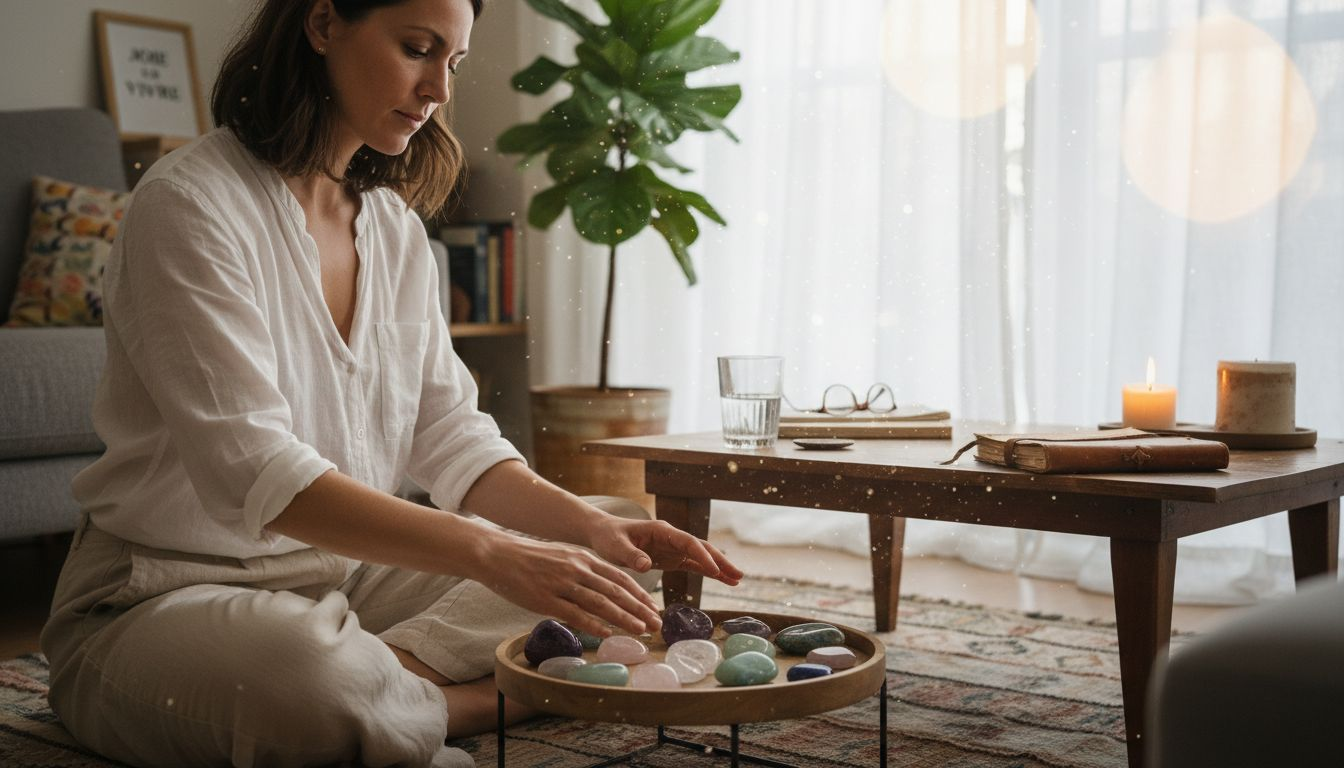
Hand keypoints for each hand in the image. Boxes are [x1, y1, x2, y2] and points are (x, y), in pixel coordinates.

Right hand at [475, 532, 663, 637]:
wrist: (498, 554)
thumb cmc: (531, 558)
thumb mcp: (563, 557)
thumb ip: (583, 571)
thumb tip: (603, 590)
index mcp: (583, 558)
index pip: (619, 577)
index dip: (639, 594)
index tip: (654, 608)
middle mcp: (577, 569)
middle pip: (616, 591)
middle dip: (640, 609)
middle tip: (657, 624)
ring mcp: (562, 584)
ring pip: (600, 603)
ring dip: (623, 618)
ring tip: (641, 630)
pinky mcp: (545, 599)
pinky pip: (574, 613)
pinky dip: (593, 624)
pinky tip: (607, 633)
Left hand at [587, 515, 743, 586]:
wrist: (604, 534)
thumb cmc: (609, 537)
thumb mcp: (615, 546)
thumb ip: (631, 556)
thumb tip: (646, 565)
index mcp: (661, 531)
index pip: (688, 542)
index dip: (702, 555)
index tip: (714, 570)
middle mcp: (672, 538)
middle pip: (701, 548)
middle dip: (720, 561)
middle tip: (738, 575)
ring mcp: (673, 548)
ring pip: (701, 557)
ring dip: (719, 567)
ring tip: (738, 580)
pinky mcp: (671, 558)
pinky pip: (693, 565)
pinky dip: (708, 572)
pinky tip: (722, 580)